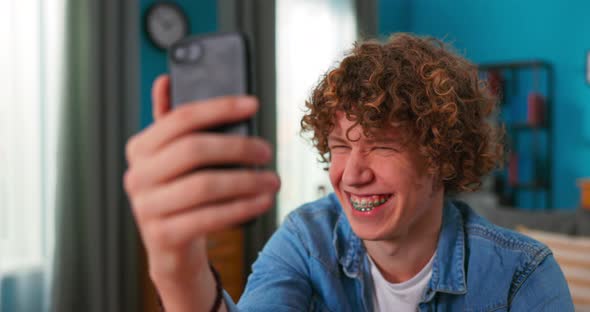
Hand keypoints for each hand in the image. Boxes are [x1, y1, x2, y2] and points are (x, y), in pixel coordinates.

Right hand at [124, 75, 279, 310]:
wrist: (171, 246)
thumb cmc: (180, 192)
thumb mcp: (172, 157)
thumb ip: (171, 122)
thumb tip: (165, 79)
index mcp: (140, 147)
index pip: (180, 118)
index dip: (219, 107)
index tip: (254, 104)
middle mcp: (137, 175)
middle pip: (193, 149)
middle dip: (238, 147)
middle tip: (266, 151)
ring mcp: (146, 207)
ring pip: (204, 185)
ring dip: (246, 182)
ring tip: (272, 180)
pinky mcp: (163, 236)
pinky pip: (208, 218)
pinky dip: (241, 208)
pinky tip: (262, 202)